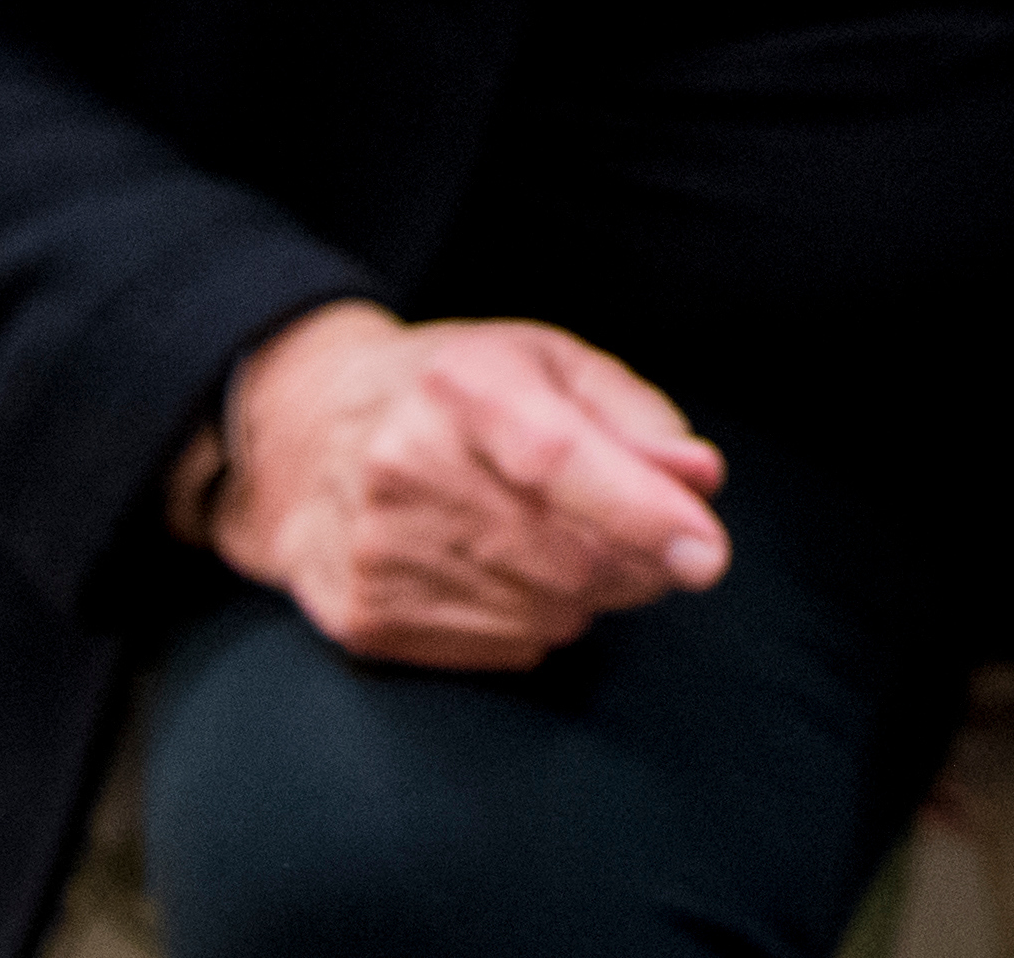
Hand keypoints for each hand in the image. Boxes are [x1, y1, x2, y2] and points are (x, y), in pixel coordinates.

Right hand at [208, 302, 731, 669]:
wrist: (305, 437)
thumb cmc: (456, 393)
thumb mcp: (548, 365)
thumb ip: (635, 419)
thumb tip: (699, 479)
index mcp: (460, 387)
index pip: (558, 459)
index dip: (641, 511)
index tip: (708, 554)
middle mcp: (404, 468)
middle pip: (567, 555)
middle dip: (639, 560)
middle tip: (654, 537)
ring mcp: (377, 553)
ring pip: (548, 612)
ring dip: (590, 591)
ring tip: (556, 538)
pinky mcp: (366, 620)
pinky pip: (508, 648)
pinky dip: (536, 620)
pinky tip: (502, 570)